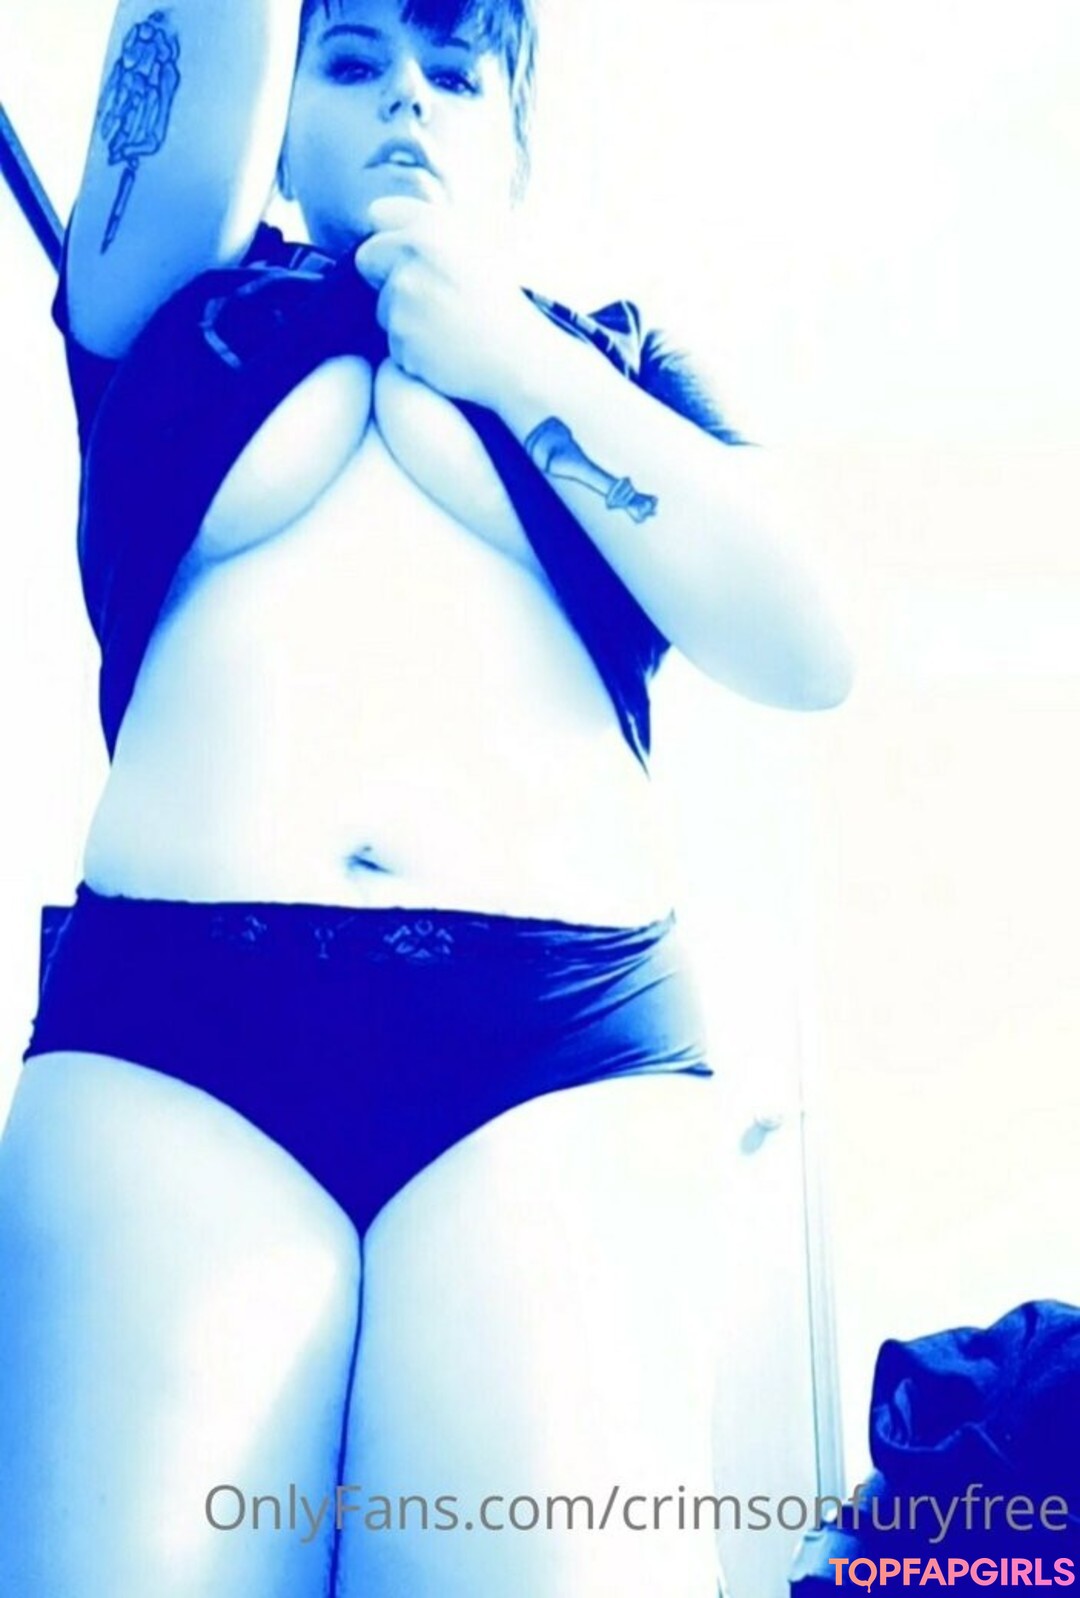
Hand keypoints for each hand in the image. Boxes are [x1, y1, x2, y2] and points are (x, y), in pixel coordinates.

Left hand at [353, 196, 548, 408]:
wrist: (521, 357)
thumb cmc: (508, 302)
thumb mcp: (482, 245)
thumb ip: (438, 229)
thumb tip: (392, 217)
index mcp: (432, 228)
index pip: (380, 214)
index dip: (389, 234)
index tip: (398, 249)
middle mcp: (410, 259)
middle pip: (367, 259)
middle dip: (383, 274)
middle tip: (420, 294)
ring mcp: (401, 302)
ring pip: (383, 307)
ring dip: (403, 317)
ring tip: (445, 327)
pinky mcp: (400, 341)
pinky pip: (394, 344)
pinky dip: (413, 351)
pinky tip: (444, 351)